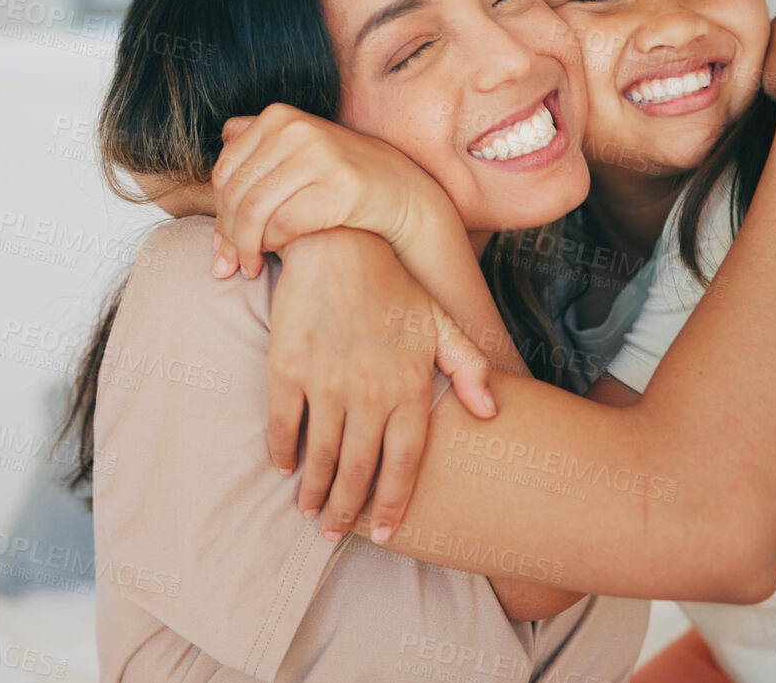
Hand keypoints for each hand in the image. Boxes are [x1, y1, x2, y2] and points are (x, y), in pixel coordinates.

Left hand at [210, 103, 444, 279]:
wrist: (401, 192)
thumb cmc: (340, 177)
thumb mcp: (301, 148)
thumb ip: (263, 140)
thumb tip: (224, 134)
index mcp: (278, 117)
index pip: (224, 171)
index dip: (216, 211)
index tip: (220, 242)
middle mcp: (295, 129)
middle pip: (236, 192)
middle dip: (227, 236)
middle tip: (229, 265)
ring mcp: (319, 154)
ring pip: (254, 210)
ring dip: (245, 247)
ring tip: (248, 268)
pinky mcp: (340, 185)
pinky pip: (284, 223)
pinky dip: (272, 245)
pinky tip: (274, 258)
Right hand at [269, 230, 495, 543]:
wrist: (339, 242)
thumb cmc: (392, 286)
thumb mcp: (440, 322)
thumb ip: (469, 368)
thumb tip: (491, 412)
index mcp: (409, 386)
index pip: (403, 463)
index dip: (393, 505)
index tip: (386, 533)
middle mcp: (370, 391)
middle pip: (358, 470)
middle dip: (347, 510)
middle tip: (336, 530)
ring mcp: (327, 381)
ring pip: (321, 455)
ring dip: (314, 491)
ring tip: (309, 512)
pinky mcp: (288, 368)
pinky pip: (284, 424)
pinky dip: (283, 452)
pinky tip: (283, 467)